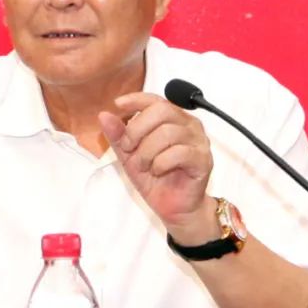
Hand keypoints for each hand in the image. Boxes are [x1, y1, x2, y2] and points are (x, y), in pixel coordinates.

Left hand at [97, 92, 219, 242]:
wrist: (174, 208)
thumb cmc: (156, 179)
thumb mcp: (129, 156)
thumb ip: (118, 136)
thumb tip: (104, 116)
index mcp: (173, 119)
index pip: (156, 99)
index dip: (136, 99)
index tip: (118, 104)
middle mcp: (189, 125)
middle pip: (162, 111)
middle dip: (137, 130)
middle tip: (129, 148)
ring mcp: (199, 141)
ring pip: (168, 132)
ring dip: (147, 151)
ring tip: (144, 165)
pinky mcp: (203, 159)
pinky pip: (179, 152)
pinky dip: (161, 162)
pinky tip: (158, 171)